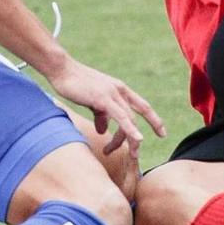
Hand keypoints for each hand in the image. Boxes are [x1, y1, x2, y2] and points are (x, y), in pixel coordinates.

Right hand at [46, 60, 163, 155]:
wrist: (61, 70)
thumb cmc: (74, 84)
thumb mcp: (92, 101)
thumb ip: (100, 115)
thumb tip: (103, 130)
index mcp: (120, 89)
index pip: (142, 105)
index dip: (153, 119)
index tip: (161, 133)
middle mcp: (120, 90)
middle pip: (141, 113)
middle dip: (142, 134)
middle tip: (138, 154)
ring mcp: (113, 93)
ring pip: (131, 119)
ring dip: (131, 139)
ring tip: (130, 155)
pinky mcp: (103, 98)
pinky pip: (121, 116)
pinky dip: (131, 129)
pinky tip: (138, 140)